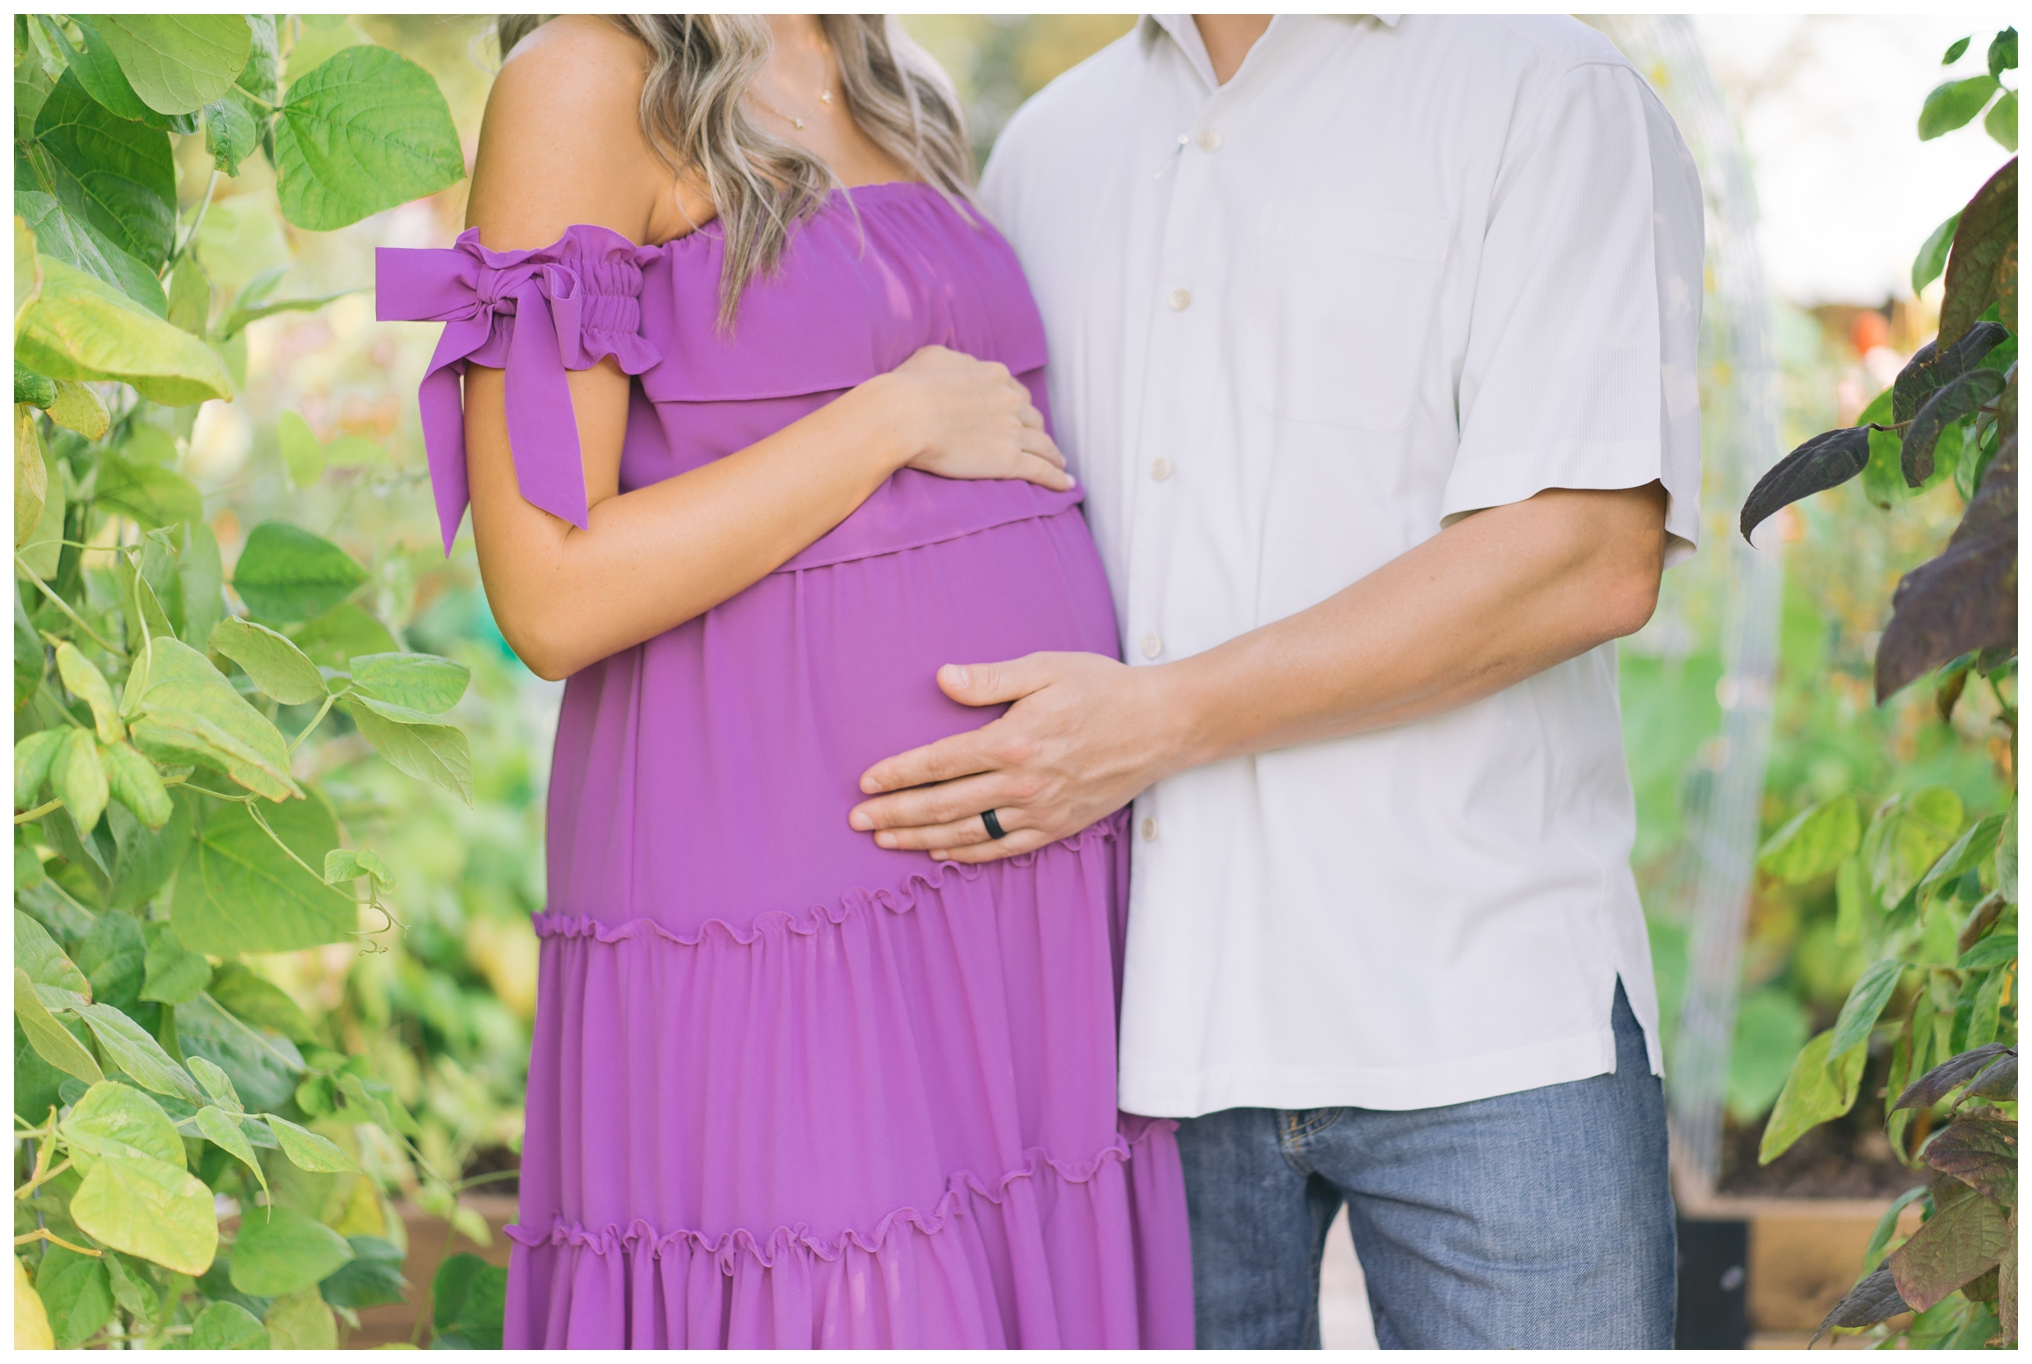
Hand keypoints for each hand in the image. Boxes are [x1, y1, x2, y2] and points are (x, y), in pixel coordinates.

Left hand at [848, 652, 1181, 863]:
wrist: (1160, 725)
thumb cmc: (1102, 689)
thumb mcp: (1046, 668)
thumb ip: (991, 678)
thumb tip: (943, 679)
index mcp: (1013, 740)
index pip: (939, 763)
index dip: (898, 774)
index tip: (866, 782)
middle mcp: (1023, 782)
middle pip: (944, 805)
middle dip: (896, 814)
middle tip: (858, 821)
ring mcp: (1041, 810)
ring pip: (969, 832)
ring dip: (922, 839)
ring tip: (887, 841)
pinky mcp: (1059, 826)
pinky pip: (1004, 849)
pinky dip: (969, 855)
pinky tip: (942, 854)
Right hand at [882, 345, 1073, 491]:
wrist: (904, 414)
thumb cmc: (909, 385)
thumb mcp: (933, 357)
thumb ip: (956, 361)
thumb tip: (962, 366)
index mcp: (995, 376)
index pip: (1016, 392)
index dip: (1019, 406)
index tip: (1020, 416)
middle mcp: (1010, 401)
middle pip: (1033, 418)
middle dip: (1037, 430)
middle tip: (1041, 442)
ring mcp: (1012, 431)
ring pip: (1044, 445)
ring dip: (1054, 455)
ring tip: (1060, 465)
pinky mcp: (1008, 460)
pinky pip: (1041, 471)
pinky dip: (1057, 479)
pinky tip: (1066, 486)